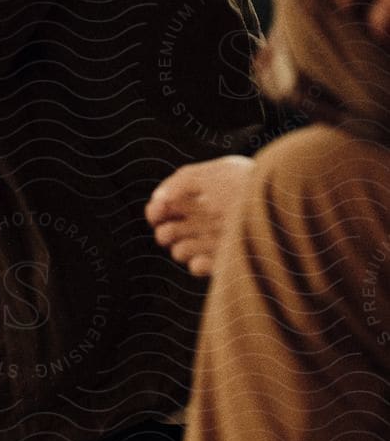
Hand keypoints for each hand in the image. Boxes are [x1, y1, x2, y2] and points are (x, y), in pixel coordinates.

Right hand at [145, 155, 255, 277]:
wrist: (284, 208)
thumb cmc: (249, 185)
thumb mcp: (213, 173)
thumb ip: (180, 181)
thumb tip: (158, 199)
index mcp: (201, 196)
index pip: (168, 207)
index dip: (156, 211)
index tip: (157, 213)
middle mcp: (205, 219)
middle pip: (170, 231)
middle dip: (165, 233)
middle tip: (170, 231)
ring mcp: (215, 240)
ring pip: (181, 250)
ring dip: (180, 248)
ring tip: (191, 244)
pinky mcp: (226, 259)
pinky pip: (200, 267)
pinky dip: (196, 264)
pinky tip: (203, 258)